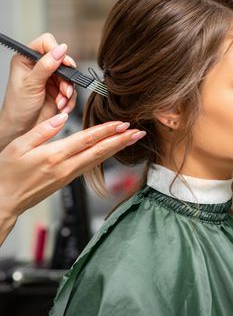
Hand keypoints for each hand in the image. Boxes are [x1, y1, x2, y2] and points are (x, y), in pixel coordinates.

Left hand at [0, 33, 76, 150]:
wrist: (22, 129)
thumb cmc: (17, 108)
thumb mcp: (31, 84)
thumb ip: (46, 66)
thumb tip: (60, 49)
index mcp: (26, 59)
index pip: (46, 43)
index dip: (57, 51)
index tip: (64, 64)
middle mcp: (39, 67)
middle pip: (62, 61)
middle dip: (65, 78)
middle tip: (64, 89)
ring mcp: (50, 80)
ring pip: (69, 78)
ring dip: (67, 92)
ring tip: (60, 101)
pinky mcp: (58, 92)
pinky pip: (71, 92)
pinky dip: (69, 100)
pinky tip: (61, 106)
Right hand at [0, 114, 145, 243]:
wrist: (5, 200)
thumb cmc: (8, 173)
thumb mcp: (19, 146)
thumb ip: (43, 130)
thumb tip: (61, 117)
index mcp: (54, 156)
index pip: (87, 140)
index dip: (107, 131)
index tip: (123, 124)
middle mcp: (65, 167)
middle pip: (99, 152)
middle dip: (121, 141)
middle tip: (138, 132)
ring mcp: (67, 176)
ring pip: (97, 160)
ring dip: (116, 149)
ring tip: (130, 141)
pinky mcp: (66, 181)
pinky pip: (89, 167)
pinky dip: (102, 158)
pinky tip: (109, 152)